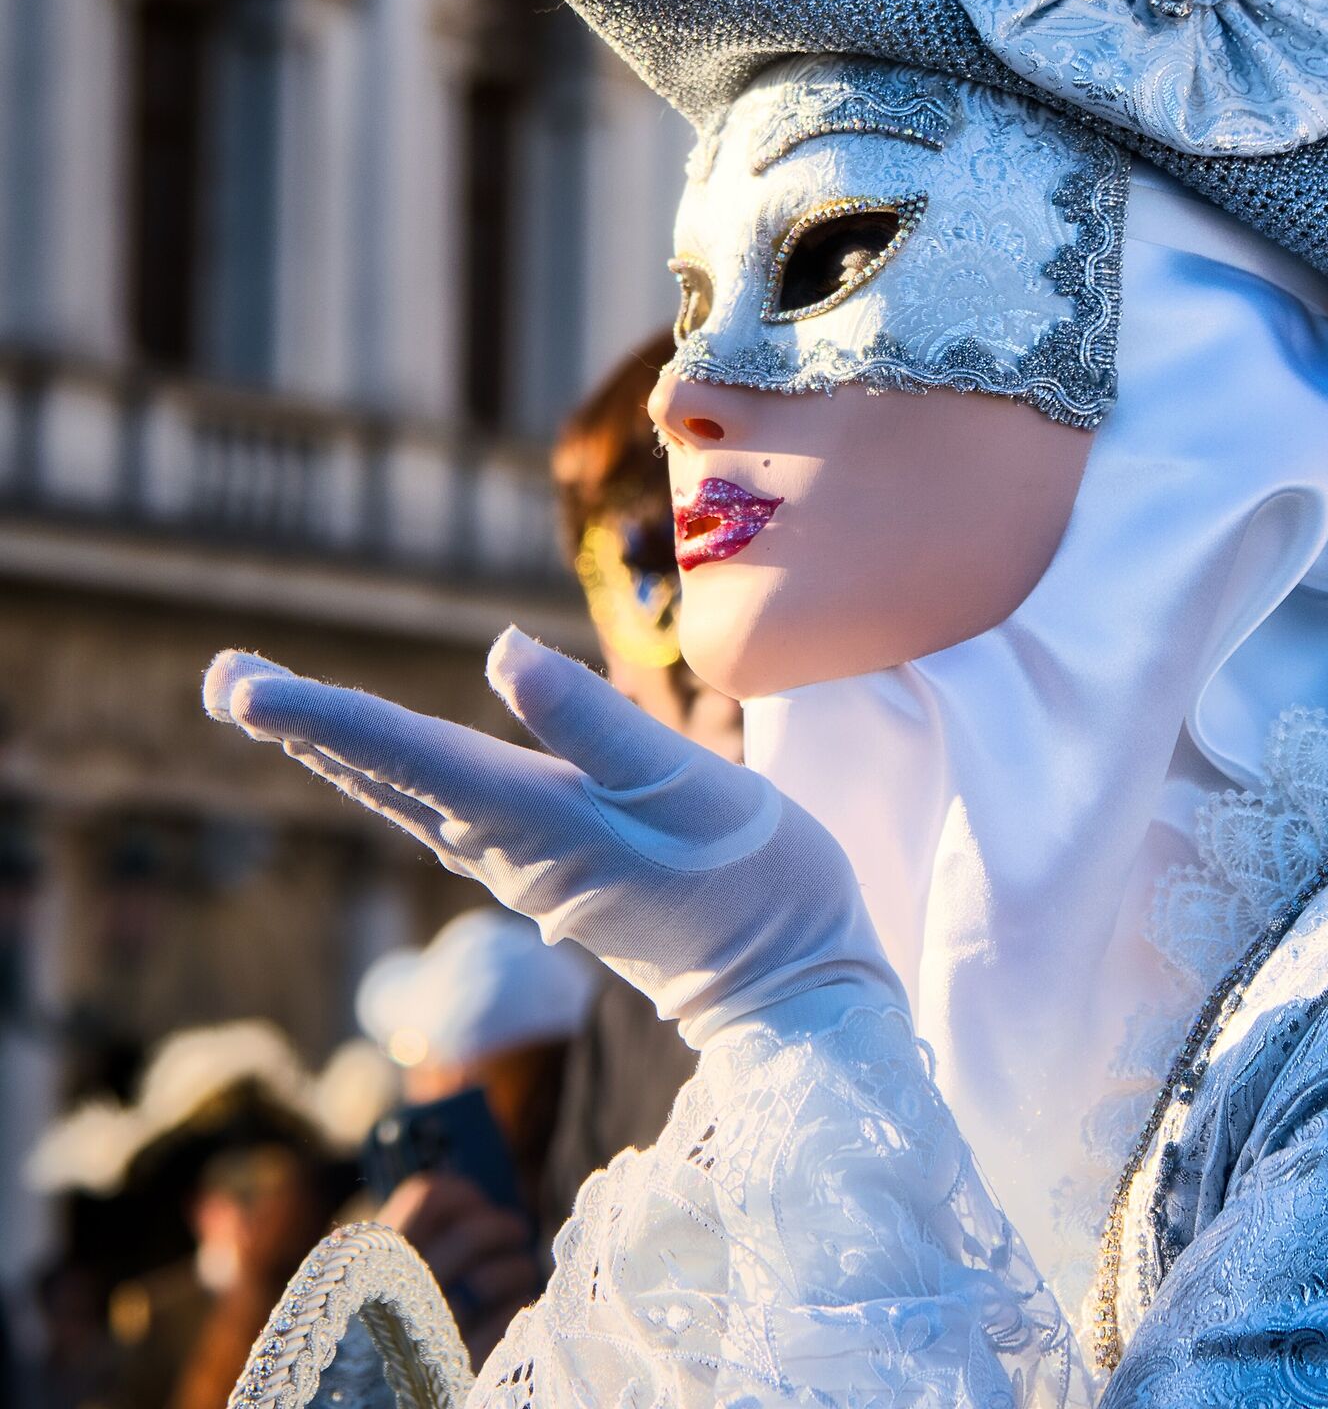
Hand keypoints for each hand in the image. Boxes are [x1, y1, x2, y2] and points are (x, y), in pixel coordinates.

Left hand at [203, 629, 904, 1045]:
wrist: (793, 987)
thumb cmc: (759, 878)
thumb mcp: (692, 786)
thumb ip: (594, 723)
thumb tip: (501, 652)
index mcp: (536, 818)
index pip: (405, 753)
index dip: (320, 714)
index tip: (241, 686)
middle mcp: (508, 848)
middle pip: (380, 777)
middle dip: (298, 724)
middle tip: (223, 673)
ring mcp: (523, 867)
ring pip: (401, 798)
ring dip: (332, 746)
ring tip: (269, 701)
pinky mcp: (550, 872)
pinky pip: (439, 813)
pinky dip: (387, 774)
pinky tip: (375, 761)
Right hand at [377, 1172, 537, 1366]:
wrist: (365, 1395)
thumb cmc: (385, 1324)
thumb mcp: (382, 1276)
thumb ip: (421, 1237)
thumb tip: (476, 1200)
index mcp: (374, 1264)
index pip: (427, 1199)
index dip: (461, 1195)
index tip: (477, 1202)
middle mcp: (400, 1295)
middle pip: (470, 1237)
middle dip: (503, 1228)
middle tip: (517, 1231)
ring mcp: (429, 1334)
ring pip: (492, 1278)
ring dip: (516, 1269)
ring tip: (517, 1273)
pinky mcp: (457, 1368)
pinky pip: (505, 1319)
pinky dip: (516, 1306)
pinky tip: (509, 1308)